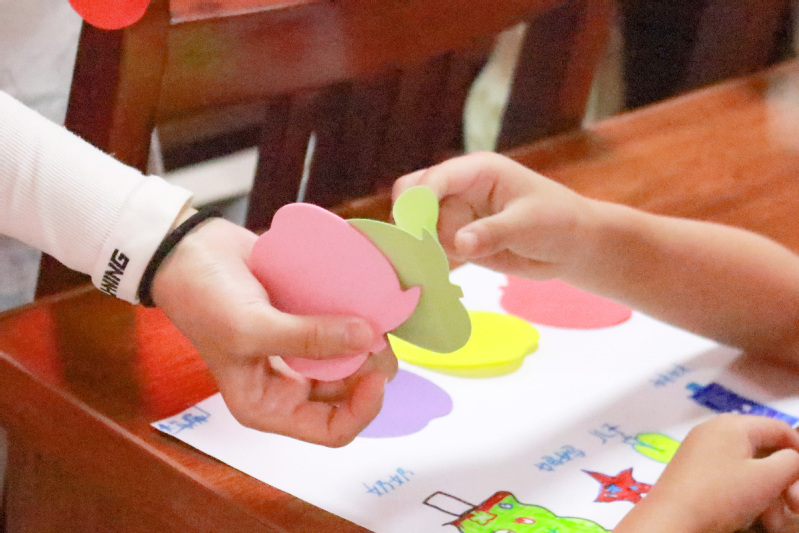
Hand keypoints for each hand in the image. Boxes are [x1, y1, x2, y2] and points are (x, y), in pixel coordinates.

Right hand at [151, 216, 395, 446]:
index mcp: (268, 405)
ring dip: (368, 341)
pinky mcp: (308, 319)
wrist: (189, 250)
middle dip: (370, 369)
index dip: (361, 409)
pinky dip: (358, 315)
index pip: (330, 430)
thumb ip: (308, 338)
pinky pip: (343, 325)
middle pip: (348, 392)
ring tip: (377, 313)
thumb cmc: (203, 300)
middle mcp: (288, 384)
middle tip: (380, 333)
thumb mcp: (250, 328)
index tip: (377, 374)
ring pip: (352, 358)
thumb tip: (366, 337)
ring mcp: (300, 350)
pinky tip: (367, 297)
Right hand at [393, 151, 595, 279]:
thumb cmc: (558, 222)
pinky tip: (439, 275)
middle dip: (413, 223)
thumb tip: (460, 244)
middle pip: (412, 198)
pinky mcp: (457, 238)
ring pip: (419, 228)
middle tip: (427, 251)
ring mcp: (456, 214)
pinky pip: (430, 248)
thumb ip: (493, 233)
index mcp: (477, 171)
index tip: (416, 233)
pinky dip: (430, 262)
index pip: (433, 179)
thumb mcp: (528, 225)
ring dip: (425, 248)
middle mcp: (460, 189)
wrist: (573, 246)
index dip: (418, 203)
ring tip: (446, 265)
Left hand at [615, 414, 798, 532]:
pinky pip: (730, 479)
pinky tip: (754, 519)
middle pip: (764, 452)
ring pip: (749, 470)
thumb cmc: (719, 495)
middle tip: (794, 507)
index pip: (779, 428)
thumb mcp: (767, 478)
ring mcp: (701, 452)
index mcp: (732, 425)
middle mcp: (715, 432)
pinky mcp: (694, 472)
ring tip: (772, 522)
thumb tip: (794, 458)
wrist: (672, 520)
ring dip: (768, 495)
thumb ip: (791, 463)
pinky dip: (746, 497)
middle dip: (784, 482)